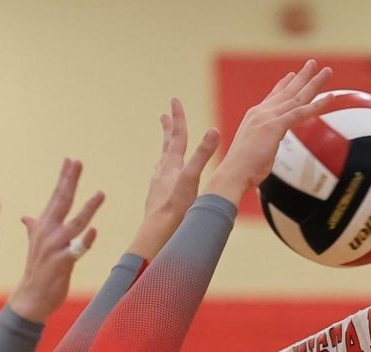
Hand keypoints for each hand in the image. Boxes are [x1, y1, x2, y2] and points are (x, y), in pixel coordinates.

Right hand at [7, 159, 104, 323]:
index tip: (70, 160)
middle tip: (78, 162)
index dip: (64, 179)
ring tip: (101, 193)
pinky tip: (94, 230)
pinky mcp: (62, 262)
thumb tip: (25, 217)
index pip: (56, 197)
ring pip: (75, 223)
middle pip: (62, 202)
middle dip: (70, 181)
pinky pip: (77, 249)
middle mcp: (48, 233)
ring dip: (88, 207)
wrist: (30, 298)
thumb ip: (32, 229)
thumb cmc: (36, 272)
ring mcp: (56, 247)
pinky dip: (86, 240)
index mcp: (43, 227)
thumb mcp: (34, 246)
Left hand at [128, 98, 220, 259]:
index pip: (177, 135)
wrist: (156, 232)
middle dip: (168, 129)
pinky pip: (162, 177)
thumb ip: (202, 155)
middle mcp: (162, 171)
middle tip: (163, 116)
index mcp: (172, 164)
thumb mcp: (192, 178)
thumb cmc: (175, 207)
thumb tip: (214, 130)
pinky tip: (164, 177)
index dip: (178, 117)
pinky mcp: (158, 197)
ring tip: (166, 144)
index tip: (174, 100)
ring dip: (166, 149)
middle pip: (166, 145)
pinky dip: (166, 170)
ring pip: (163, 161)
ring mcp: (158, 184)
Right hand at [205, 59, 331, 205]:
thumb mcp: (253, 151)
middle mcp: (260, 113)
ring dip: (313, 83)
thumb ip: (263, 143)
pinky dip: (316, 105)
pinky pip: (300, 112)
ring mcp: (267, 118)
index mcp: (254, 118)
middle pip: (286, 92)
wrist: (232, 174)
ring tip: (327, 71)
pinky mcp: (274, 126)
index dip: (283, 86)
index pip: (272, 98)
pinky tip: (330, 97)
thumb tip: (270, 147)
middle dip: (301, 77)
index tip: (291, 76)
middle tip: (313, 64)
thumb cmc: (241, 170)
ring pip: (296, 97)